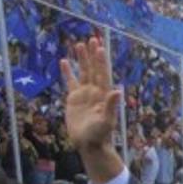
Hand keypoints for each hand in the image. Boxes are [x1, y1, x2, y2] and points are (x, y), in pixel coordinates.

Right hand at [61, 37, 120, 151]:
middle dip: (93, 55)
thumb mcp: (107, 121)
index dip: (101, 61)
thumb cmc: (100, 134)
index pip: (103, 74)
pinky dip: (68, 72)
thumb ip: (111, 106)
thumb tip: (117, 91)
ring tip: (79, 45)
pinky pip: (70, 82)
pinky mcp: (74, 99)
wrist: (89, 144)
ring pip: (83, 72)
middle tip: (91, 39)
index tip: (99, 47)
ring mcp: (85, 94)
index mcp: (104, 95)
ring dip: (82, 59)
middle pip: (94, 69)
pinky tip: (65, 61)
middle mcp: (95, 91)